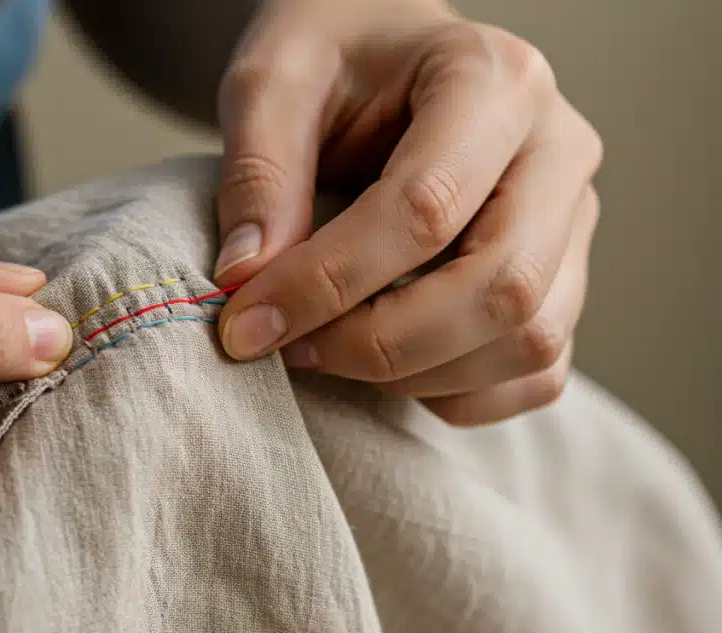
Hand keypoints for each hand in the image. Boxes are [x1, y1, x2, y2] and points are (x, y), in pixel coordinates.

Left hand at [212, 0, 601, 425]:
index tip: (245, 323)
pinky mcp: (564, 275)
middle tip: (287, 348)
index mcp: (493, 79)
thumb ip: (257, 172)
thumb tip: (246, 278)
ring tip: (324, 350)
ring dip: (415, 375)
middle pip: (499, 288)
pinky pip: (537, 371)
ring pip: (528, 339)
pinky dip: (458, 394)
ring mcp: (572, 219)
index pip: (425, 209)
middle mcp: (558, 149)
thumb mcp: (272, 80)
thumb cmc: (332, 57)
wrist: (382, 54)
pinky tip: (384, 368)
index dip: (326, 283)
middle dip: (379, 344)